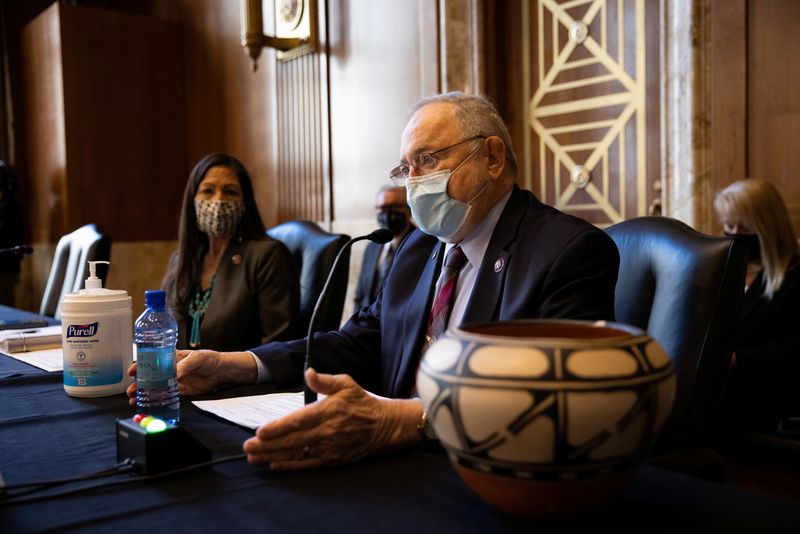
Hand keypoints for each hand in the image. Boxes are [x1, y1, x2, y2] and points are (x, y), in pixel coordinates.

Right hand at [126, 349, 241, 405]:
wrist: (221, 371)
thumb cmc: (209, 359)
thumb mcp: (196, 358)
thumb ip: (184, 366)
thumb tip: (173, 375)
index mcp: (172, 357)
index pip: (152, 360)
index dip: (140, 365)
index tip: (131, 371)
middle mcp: (170, 369)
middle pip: (151, 376)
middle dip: (139, 382)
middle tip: (132, 389)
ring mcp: (174, 380)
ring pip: (155, 387)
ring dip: (144, 393)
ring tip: (134, 399)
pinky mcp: (180, 390)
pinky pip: (166, 395)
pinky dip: (157, 399)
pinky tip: (148, 403)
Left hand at [242, 368, 423, 469]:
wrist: (384, 426)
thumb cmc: (362, 402)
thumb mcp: (346, 384)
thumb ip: (324, 380)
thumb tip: (308, 373)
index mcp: (327, 412)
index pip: (298, 421)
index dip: (278, 428)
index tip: (260, 431)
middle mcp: (326, 432)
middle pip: (292, 441)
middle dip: (267, 445)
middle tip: (247, 447)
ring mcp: (329, 448)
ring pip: (296, 454)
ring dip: (273, 456)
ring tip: (254, 458)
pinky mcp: (332, 459)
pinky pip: (308, 464)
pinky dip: (290, 465)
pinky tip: (275, 465)